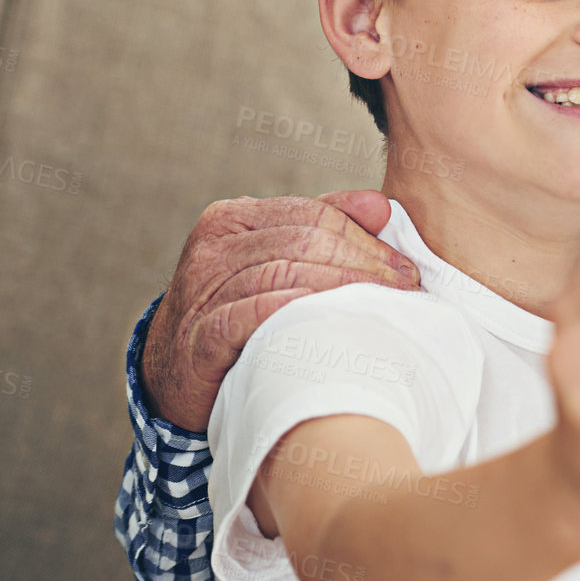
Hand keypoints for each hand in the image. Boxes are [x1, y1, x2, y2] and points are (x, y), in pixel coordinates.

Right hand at [142, 190, 420, 430]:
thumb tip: (381, 206)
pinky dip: (302, 312)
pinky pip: (258, 313)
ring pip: (287, 273)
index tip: (406, 266)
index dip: (367, 238)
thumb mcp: (275, 261)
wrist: (172, 374)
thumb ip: (324, 228)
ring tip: (384, 307)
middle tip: (405, 287)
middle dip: (365, 262)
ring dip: (345, 288)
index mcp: (233, 218)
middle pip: (305, 240)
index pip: (314, 214)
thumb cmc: (238, 312)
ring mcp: (201, 289)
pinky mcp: (200, 335)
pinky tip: (336, 321)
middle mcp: (213, 246)